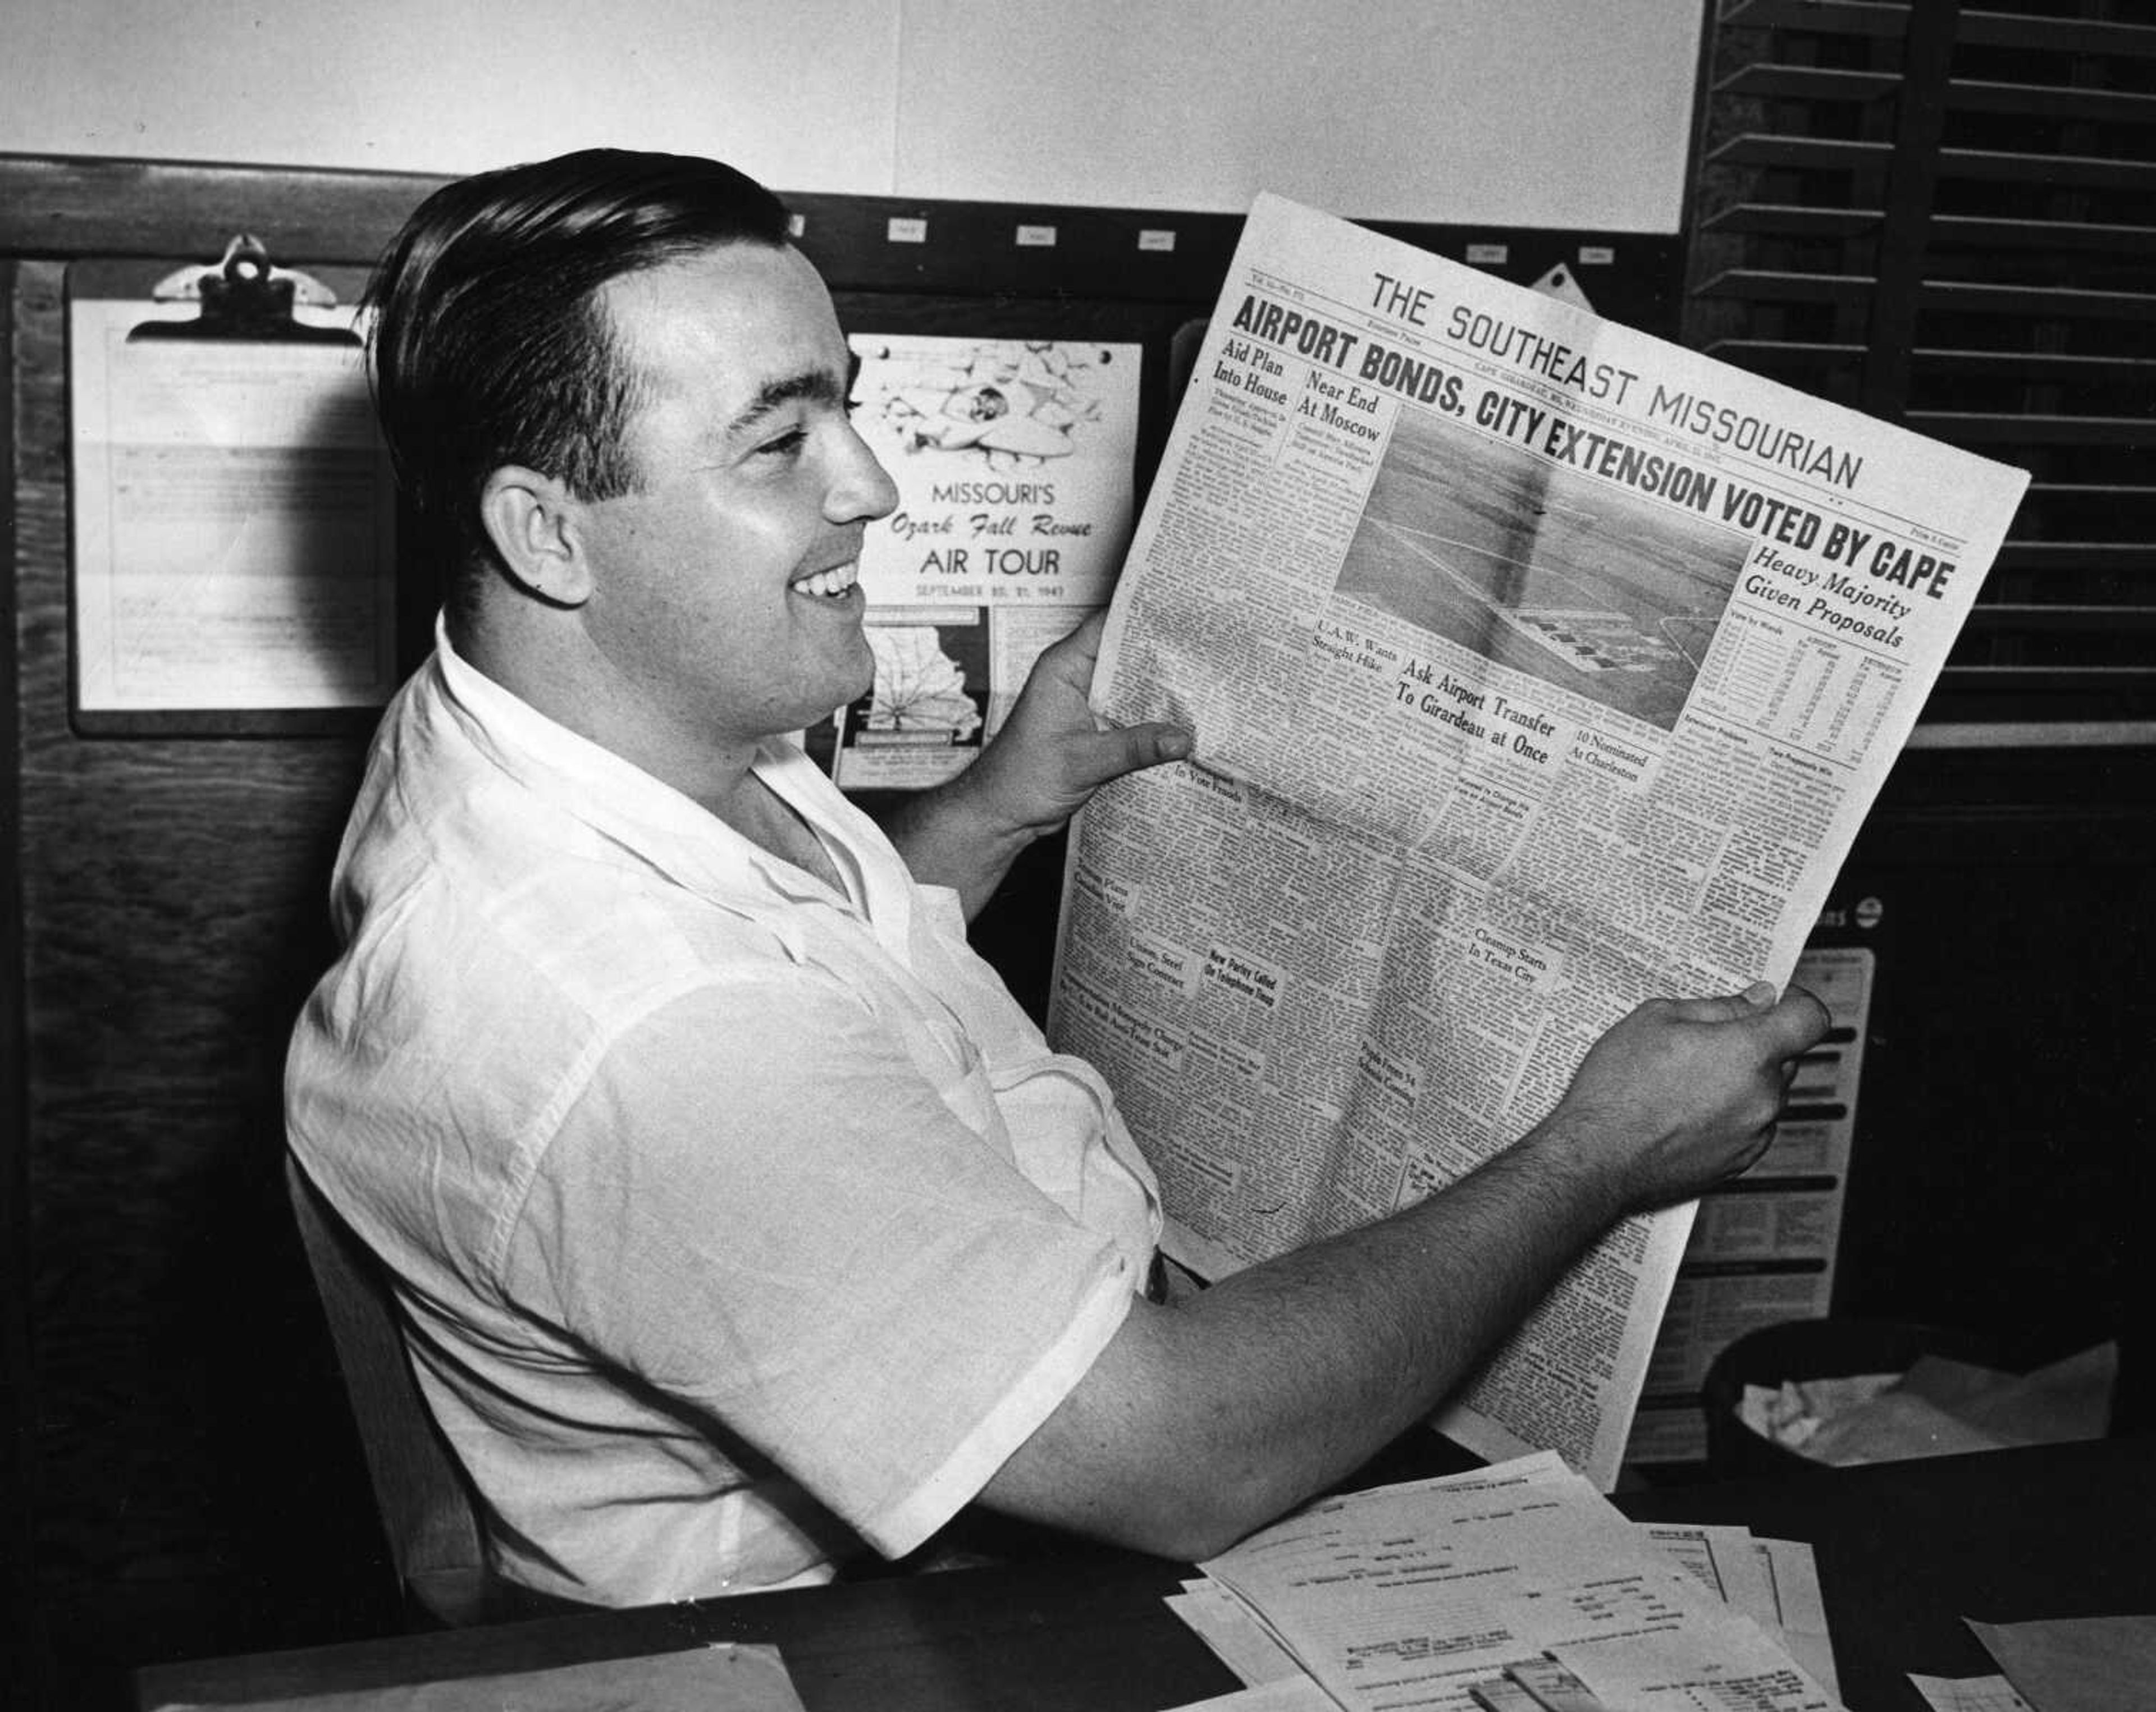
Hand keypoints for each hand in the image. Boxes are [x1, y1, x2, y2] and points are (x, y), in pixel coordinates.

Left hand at [957, 609, 1192, 839]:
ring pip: (1132, 687)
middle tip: (1206, 654)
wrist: (1001, 814)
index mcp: (1064, 668)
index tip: (1183, 615)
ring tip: (1205, 687)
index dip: (1144, 616)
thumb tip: (1183, 738)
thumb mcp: (1083, 761)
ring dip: (1162, 691)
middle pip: (1127, 654)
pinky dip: (1153, 719)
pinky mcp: (1095, 729)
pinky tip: (1183, 724)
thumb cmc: (1021, 780)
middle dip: (1164, 655)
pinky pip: (1130, 714)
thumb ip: (1134, 748)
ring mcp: (1086, 704)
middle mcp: (1076, 679)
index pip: (1108, 625)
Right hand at [1547, 982, 1830, 1211]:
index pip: (1810, 1018)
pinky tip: (1686, 1110)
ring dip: (1741, 1081)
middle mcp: (1763, 1096)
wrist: (1597, 1156)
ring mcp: (1755, 1133)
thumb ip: (1718, 1006)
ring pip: (1767, 1093)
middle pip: (1786, 1056)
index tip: (1777, 1004)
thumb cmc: (1618, 1090)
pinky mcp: (1739, 1162)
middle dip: (1757, 1043)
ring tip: (1687, 1080)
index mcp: (1749, 1052)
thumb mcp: (1656, 1019)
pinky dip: (1730, 1114)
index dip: (1796, 1004)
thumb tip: (1754, 1001)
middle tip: (1708, 1040)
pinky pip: (1750, 1126)